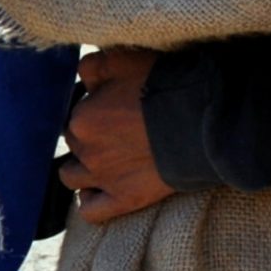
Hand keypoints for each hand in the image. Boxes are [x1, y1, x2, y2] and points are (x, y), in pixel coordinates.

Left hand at [60, 47, 174, 225]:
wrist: (199, 120)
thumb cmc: (162, 84)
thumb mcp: (122, 60)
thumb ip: (92, 66)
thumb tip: (82, 76)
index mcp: (82, 117)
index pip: (74, 112)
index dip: (93, 108)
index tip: (113, 105)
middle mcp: (85, 150)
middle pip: (74, 143)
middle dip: (90, 137)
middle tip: (116, 129)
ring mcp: (103, 178)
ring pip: (71, 177)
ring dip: (82, 168)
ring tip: (105, 159)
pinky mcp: (123, 199)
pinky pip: (90, 211)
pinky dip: (90, 202)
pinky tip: (99, 191)